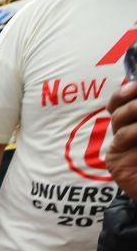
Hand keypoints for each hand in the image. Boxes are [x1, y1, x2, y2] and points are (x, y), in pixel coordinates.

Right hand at [106, 79, 136, 198]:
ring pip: (119, 121)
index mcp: (134, 125)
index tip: (133, 87)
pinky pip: (121, 139)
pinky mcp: (115, 162)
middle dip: (133, 102)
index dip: (124, 92)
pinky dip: (135, 133)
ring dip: (136, 111)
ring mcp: (119, 149)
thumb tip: (134, 91)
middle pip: (118, 109)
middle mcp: (125, 135)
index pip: (120, 103)